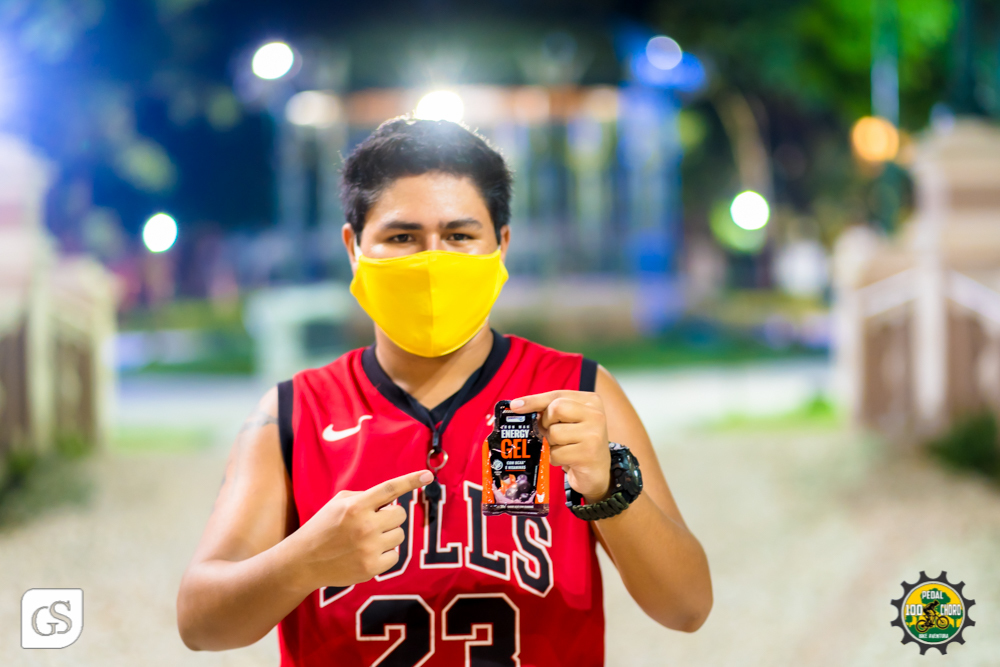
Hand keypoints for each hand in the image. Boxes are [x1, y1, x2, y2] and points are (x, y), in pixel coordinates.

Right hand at [288, 470, 432, 589]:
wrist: (304, 561)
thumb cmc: (324, 527)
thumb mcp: (338, 503)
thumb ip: (366, 497)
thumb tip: (393, 500)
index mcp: (356, 506)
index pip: (389, 489)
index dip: (410, 480)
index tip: (428, 475)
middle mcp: (365, 526)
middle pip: (400, 515)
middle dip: (391, 517)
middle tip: (374, 522)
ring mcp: (369, 548)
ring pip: (400, 535)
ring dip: (388, 535)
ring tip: (366, 539)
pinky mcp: (371, 568)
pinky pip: (395, 555)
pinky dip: (385, 554)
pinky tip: (366, 553)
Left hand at [509, 391, 610, 503]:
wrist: (596, 473)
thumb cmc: (577, 444)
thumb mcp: (566, 422)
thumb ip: (548, 411)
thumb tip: (517, 406)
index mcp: (590, 401)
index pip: (557, 396)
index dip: (534, 401)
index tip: (515, 406)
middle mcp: (596, 414)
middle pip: (556, 409)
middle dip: (546, 424)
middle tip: (553, 434)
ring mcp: (594, 434)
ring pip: (554, 432)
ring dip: (551, 444)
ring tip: (563, 448)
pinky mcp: (589, 453)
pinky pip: (556, 453)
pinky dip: (555, 458)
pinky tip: (566, 460)